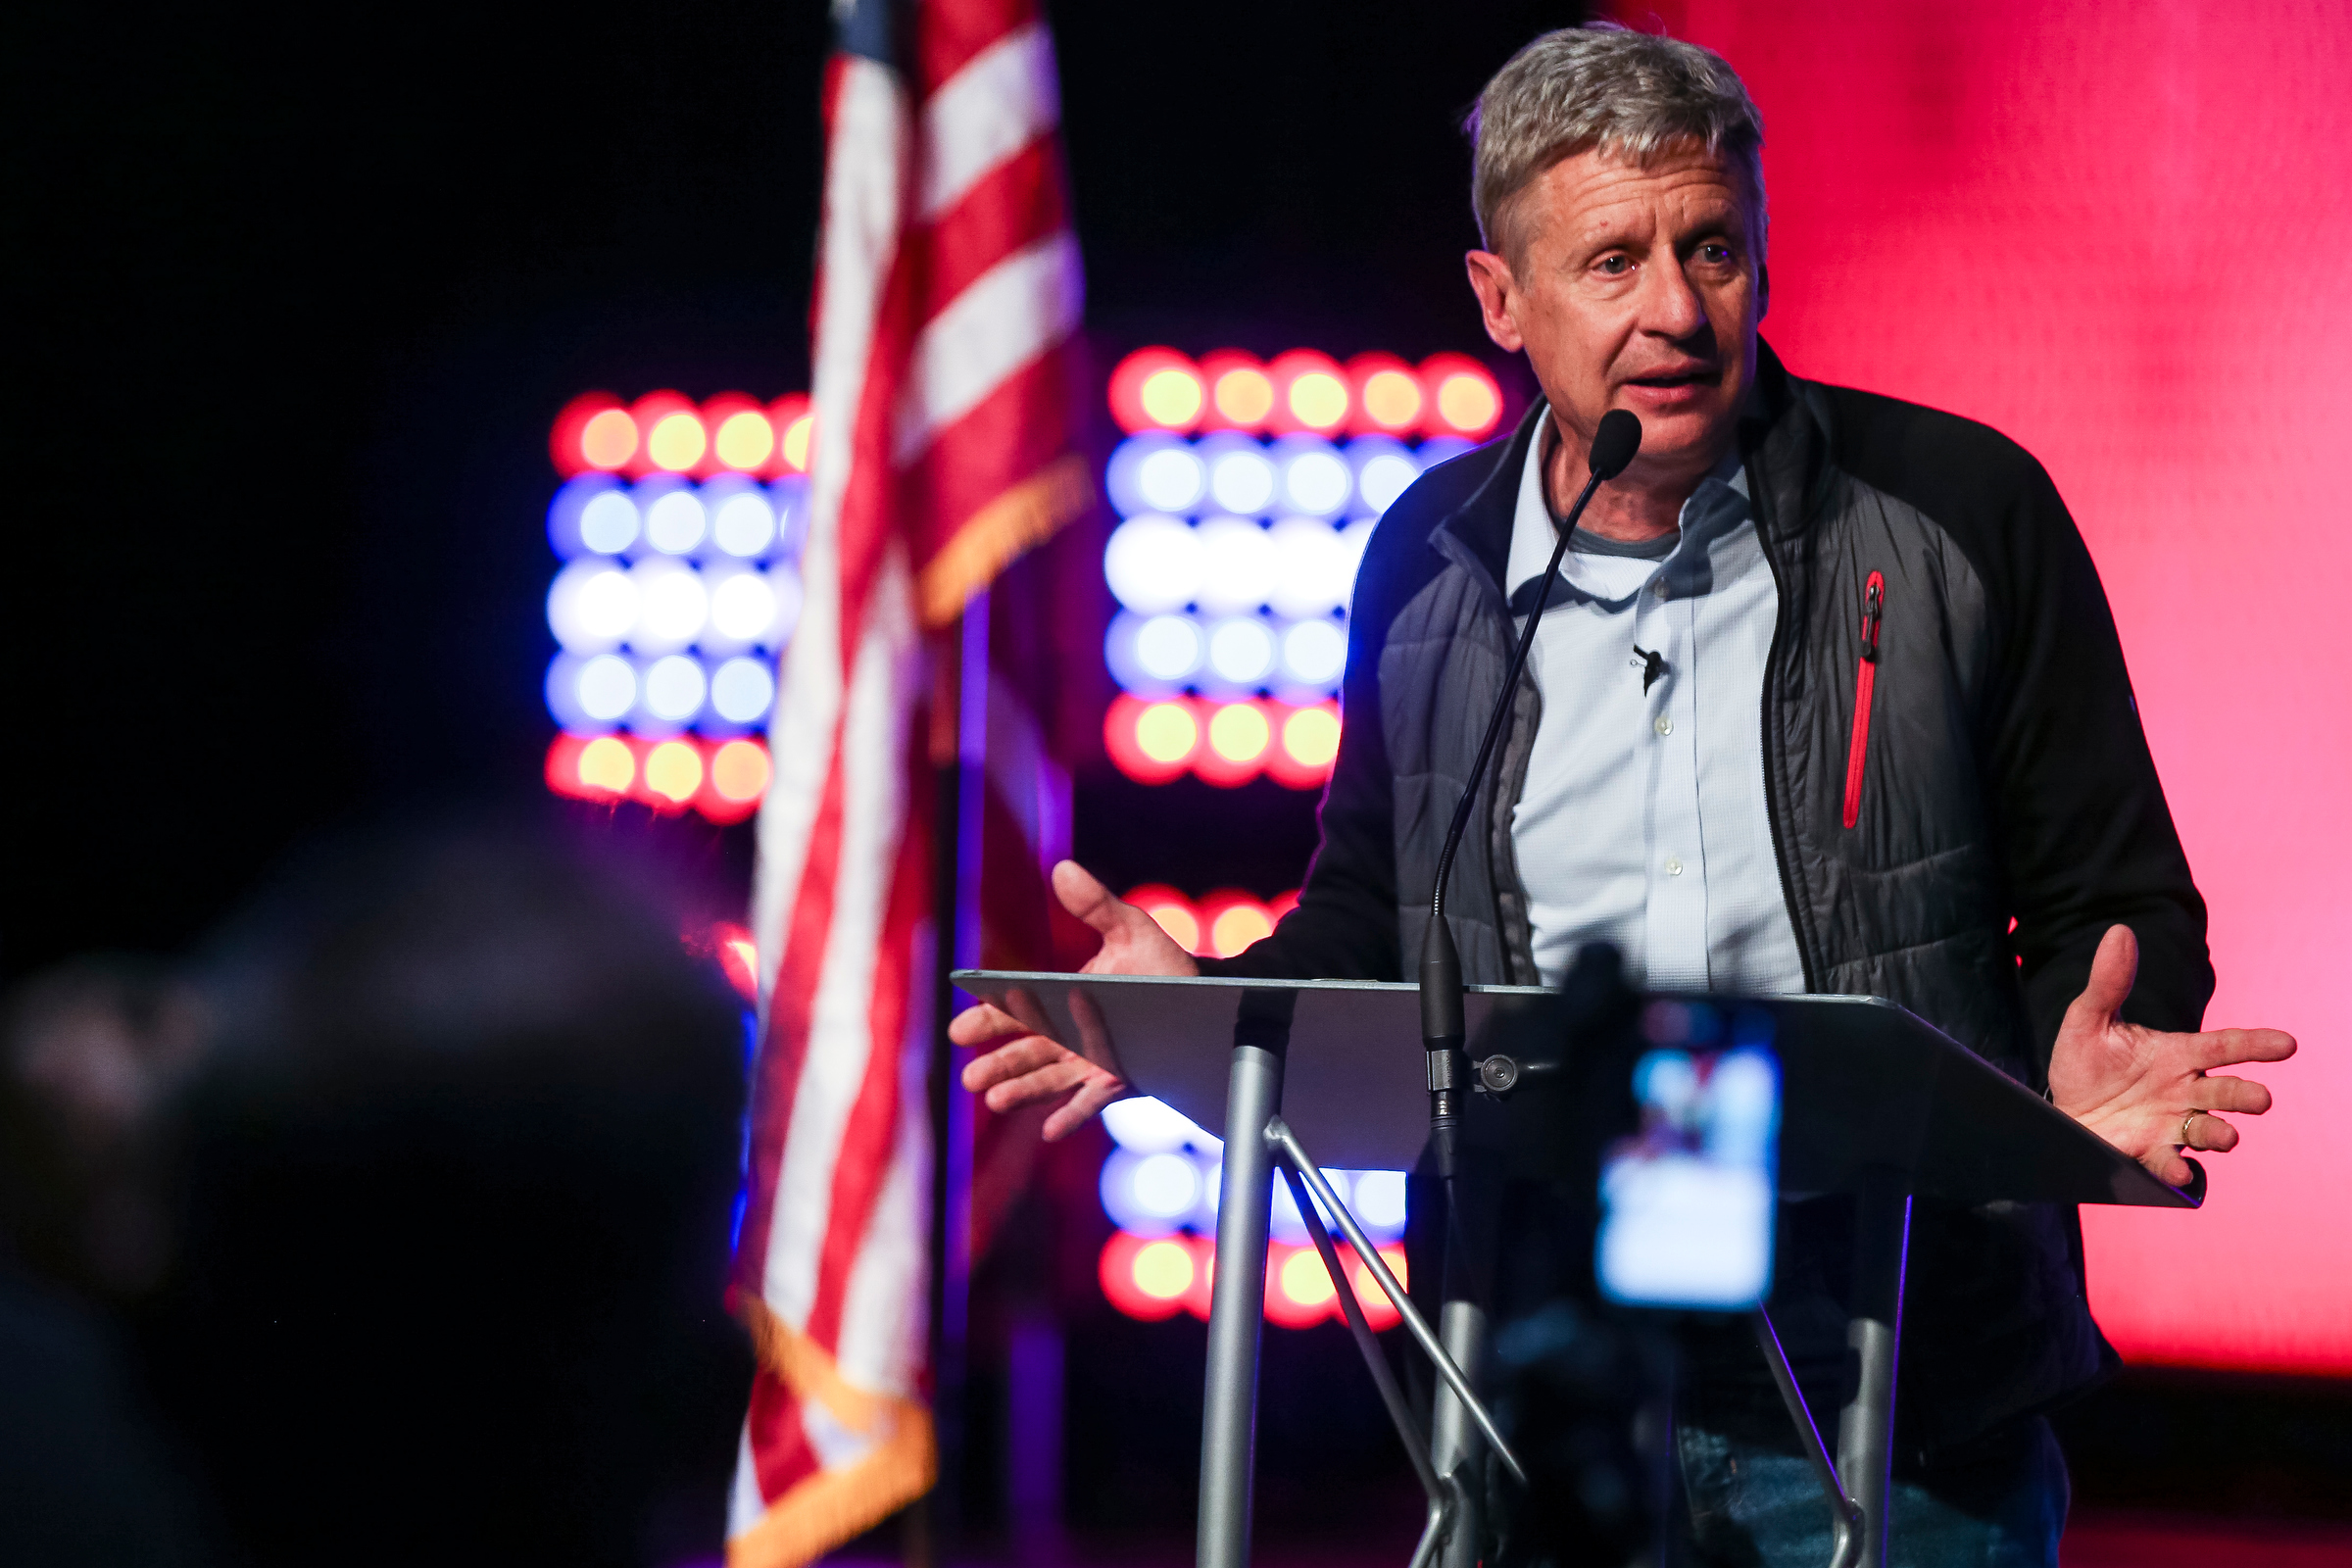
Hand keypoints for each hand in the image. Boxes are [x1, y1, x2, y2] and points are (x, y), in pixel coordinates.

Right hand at [950, 860, 1198, 1139]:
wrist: (1208, 1000)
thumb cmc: (1163, 965)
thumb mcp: (1129, 929)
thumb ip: (1095, 905)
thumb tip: (1062, 868)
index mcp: (1063, 999)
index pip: (1018, 1010)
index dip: (989, 1019)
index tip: (960, 1028)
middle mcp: (1071, 1035)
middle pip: (1027, 1051)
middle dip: (998, 1063)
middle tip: (970, 1074)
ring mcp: (1092, 1062)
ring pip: (1050, 1079)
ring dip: (1022, 1091)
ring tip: (995, 1100)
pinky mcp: (1119, 1083)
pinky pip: (1091, 1103)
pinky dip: (1071, 1116)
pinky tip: (1049, 1130)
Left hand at [2047, 925, 2294, 1186]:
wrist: (2060, 1111)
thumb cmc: (2083, 1064)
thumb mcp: (2088, 1020)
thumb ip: (2108, 982)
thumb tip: (2119, 932)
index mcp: (2177, 1055)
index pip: (2224, 1046)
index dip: (2256, 1044)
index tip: (2287, 1044)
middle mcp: (2184, 1091)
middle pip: (2226, 1092)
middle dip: (2246, 1096)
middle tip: (2260, 1099)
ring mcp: (2171, 1123)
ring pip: (2209, 1130)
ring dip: (2221, 1134)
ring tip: (2226, 1134)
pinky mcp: (2149, 1151)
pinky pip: (2169, 1162)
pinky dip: (2177, 1169)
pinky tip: (2181, 1173)